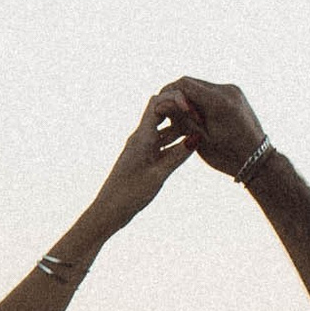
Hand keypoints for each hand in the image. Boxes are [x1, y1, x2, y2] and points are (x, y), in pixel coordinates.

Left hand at [80, 90, 197, 236]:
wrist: (108, 211)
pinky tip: (190, 147)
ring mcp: (141, 147)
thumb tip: (197, 137)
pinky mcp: (143, 158)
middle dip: (181, 110)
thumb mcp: (158, 175)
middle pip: (161, 111)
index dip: (176, 99)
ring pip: (163, 128)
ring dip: (180, 127)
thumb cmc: (129, 194)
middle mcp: (140, 137)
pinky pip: (162, 143)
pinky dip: (175, 142)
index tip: (194, 109)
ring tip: (201, 131)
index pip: (158, 103)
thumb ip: (178, 156)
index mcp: (141, 137)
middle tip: (201, 118)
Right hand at [161, 74, 269, 175]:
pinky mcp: (235, 94)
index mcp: (219, 102)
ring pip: (200, 87)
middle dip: (177, 97)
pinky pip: (211, 92)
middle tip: (166, 113)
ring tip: (181, 118)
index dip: (168, 94)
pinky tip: (195, 116)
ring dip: (188, 99)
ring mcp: (233, 90)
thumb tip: (160, 104)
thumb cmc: (228, 156)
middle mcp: (227, 90)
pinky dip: (200, 101)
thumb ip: (181, 119)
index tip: (160, 107)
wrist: (258, 160)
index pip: (184, 85)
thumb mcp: (199, 139)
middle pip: (192, 83)